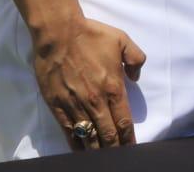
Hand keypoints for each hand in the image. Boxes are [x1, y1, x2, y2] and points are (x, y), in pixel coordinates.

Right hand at [32, 15, 145, 149]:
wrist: (59, 34)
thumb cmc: (91, 35)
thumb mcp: (123, 40)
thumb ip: (136, 59)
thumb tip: (136, 76)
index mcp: (113, 87)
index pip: (124, 120)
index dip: (129, 137)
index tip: (132, 147)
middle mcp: (95, 101)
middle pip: (108, 133)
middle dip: (115, 148)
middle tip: (120, 157)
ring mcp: (75, 105)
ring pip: (88, 136)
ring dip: (97, 149)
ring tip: (103, 159)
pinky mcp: (57, 105)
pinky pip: (68, 131)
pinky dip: (76, 144)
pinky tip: (81, 152)